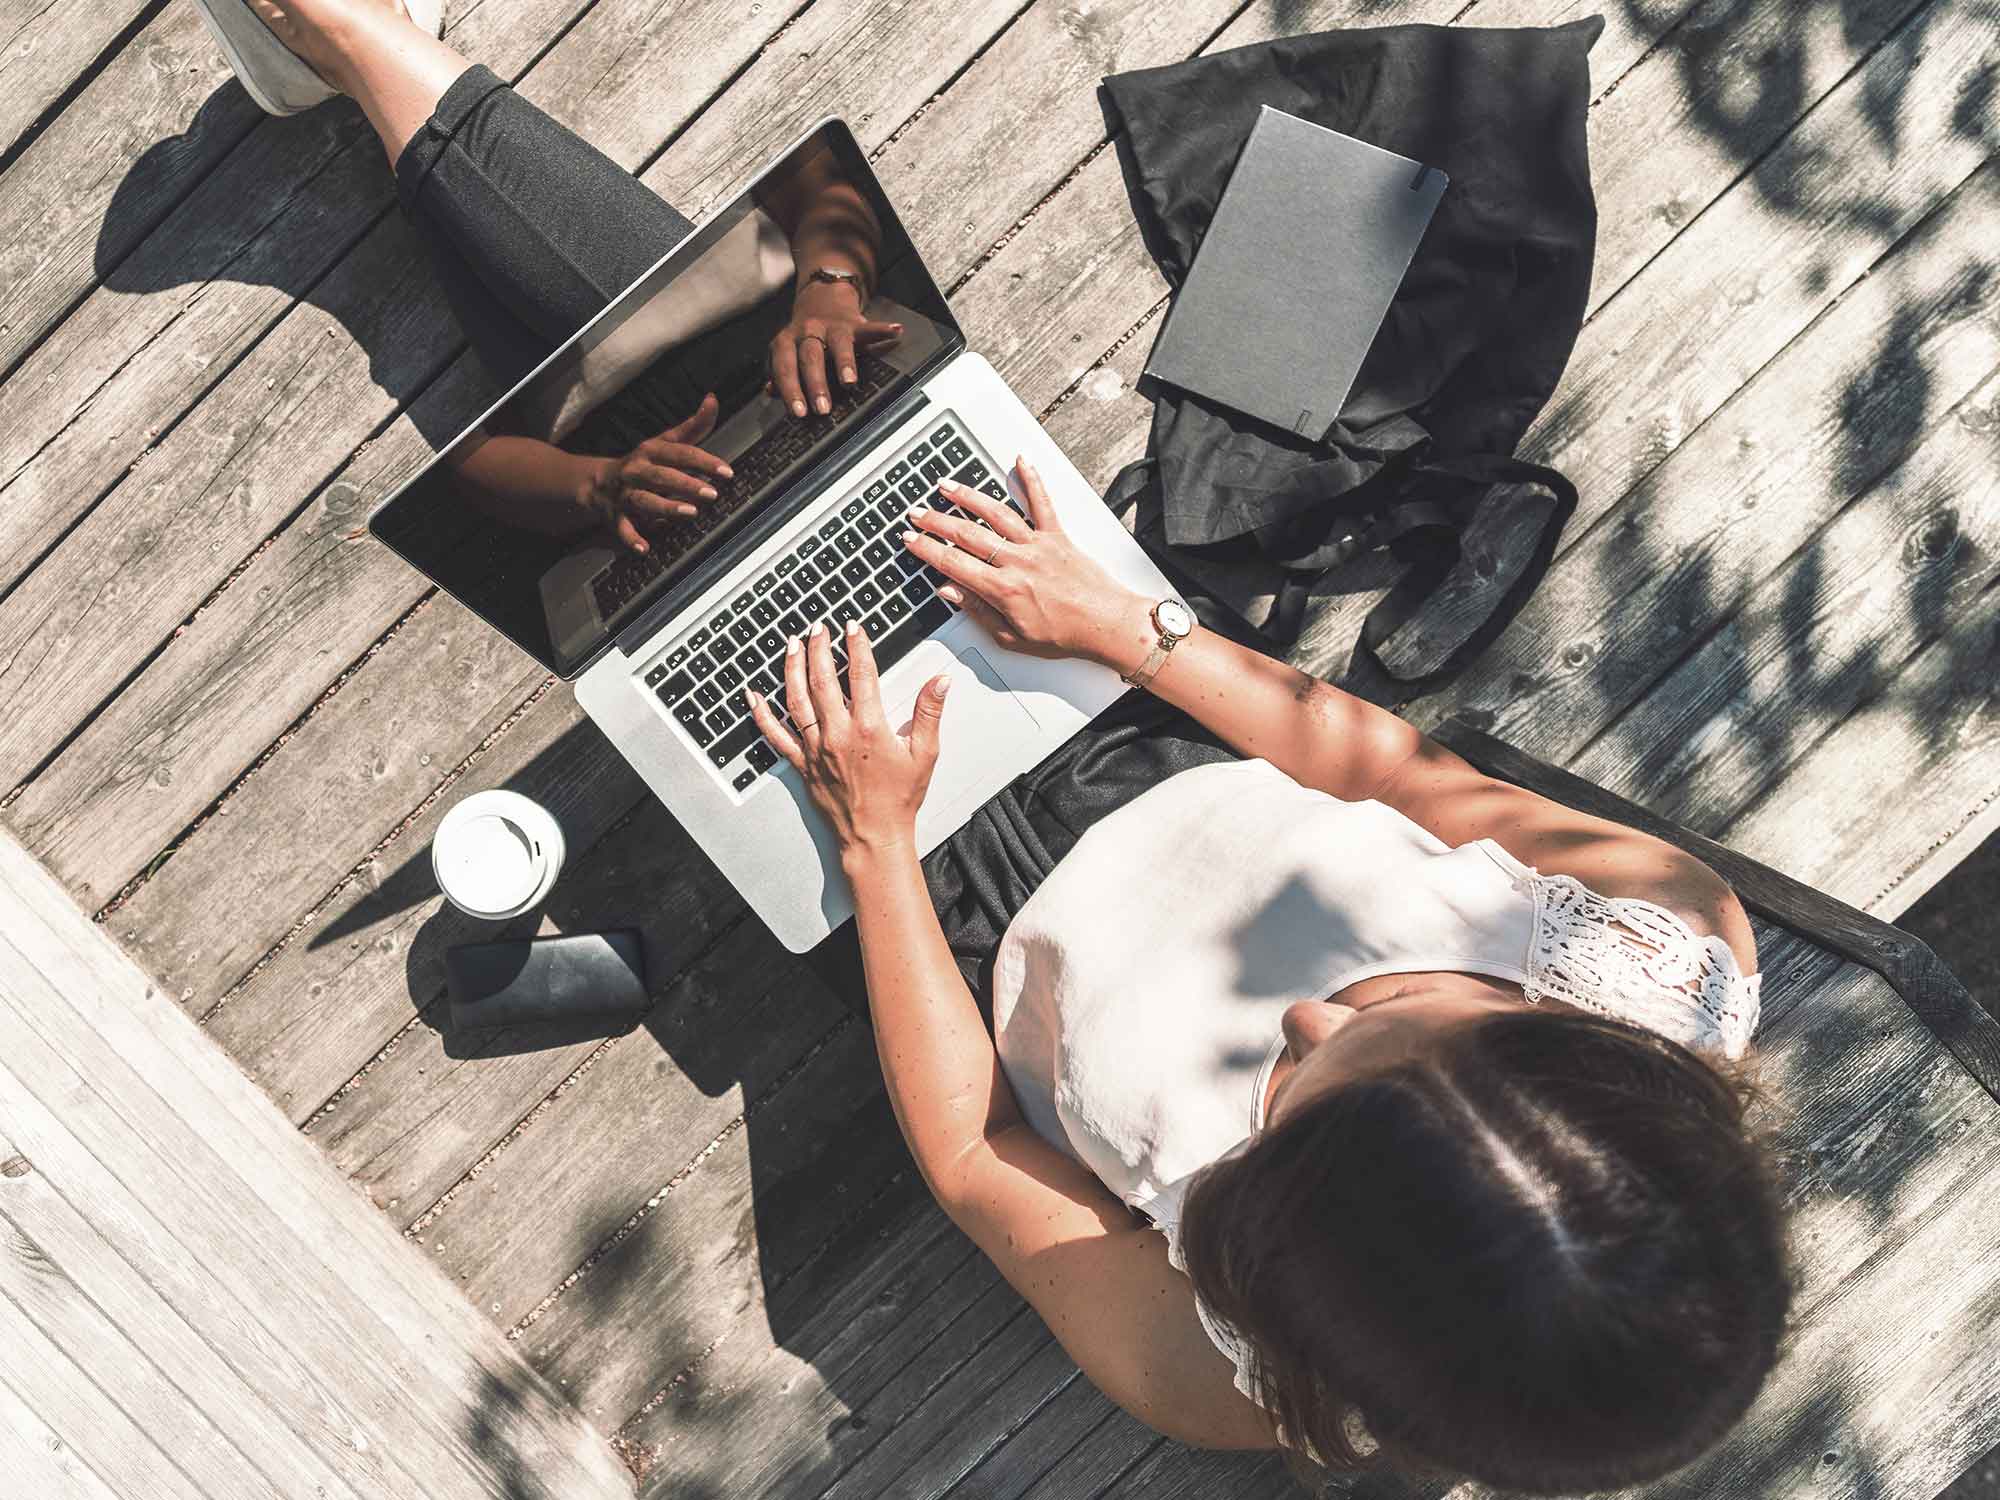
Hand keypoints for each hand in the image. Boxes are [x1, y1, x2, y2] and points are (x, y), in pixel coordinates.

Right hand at [580, 394, 732, 553]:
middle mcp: (637, 470)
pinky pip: (622, 528)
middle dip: (687, 484)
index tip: (726, 471)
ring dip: (666, 507)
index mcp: (651, 451)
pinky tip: (644, 549)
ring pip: (645, 500)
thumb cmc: (641, 462)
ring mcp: (625, 493)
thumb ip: (693, 426)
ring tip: (690, 513)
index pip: (680, 453)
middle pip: (663, 476)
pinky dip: (631, 538)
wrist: (595, 482)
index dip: (703, 461)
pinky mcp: (616, 515)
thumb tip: (713, 400)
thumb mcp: (664, 442)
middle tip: (712, 493)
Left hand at [748, 618, 951, 856]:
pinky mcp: (803, 763)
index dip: (857, 645)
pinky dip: (762, 714)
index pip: (861, 674)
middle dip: (819, 648)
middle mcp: (839, 734)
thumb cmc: (899, 799)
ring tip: (793, 645)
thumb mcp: (925, 753)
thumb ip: (930, 712)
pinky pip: (776, 735)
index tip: (853, 627)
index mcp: (870, 728)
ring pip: (797, 699)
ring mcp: (816, 748)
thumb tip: (940, 681)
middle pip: (823, 680)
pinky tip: (754, 696)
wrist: (874, 836)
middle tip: (818, 628)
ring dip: (792, 668)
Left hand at [767, 279, 903, 417]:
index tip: (799, 412)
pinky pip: (869, 327)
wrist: (822, 296)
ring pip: (837, 344)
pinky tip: (895, 331)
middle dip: (815, 384)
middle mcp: (808, 332)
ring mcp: (832, 326)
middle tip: (822, 408)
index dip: (790, 390)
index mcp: (787, 341)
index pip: (785, 367)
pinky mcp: (855, 323)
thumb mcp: (787, 349)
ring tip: (849, 381)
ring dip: (844, 363)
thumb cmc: (804, 333)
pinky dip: (883, 329)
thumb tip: (770, 392)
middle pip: (810, 358)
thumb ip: (780, 371)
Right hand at [899, 458, 1154, 671]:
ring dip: (968, 496)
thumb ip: (977, 612)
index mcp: (1003, 589)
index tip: (911, 539)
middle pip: (967, 534)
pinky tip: (1020, 461)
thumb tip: (950, 592)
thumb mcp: (1012, 638)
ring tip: (946, 486)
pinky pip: (1042, 502)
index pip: (953, 563)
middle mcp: (1018, 561)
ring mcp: (1038, 544)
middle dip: (936, 521)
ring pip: (996, 513)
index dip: (926, 549)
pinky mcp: (1058, 536)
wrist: (1106, 625)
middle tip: (917, 512)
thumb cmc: (1065, 636)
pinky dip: (1031, 479)